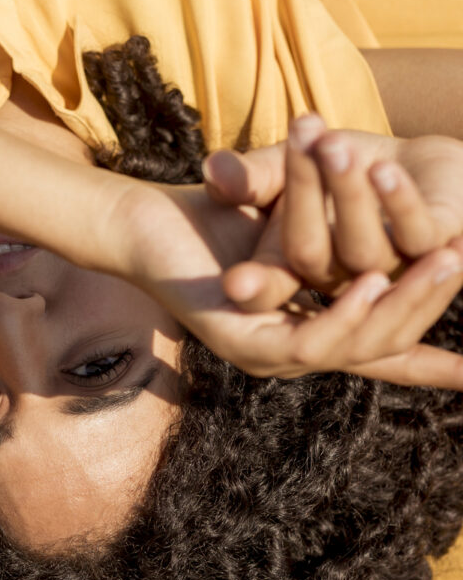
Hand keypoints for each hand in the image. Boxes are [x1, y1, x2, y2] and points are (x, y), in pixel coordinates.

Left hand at [117, 164, 462, 388]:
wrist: (146, 220)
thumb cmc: (216, 219)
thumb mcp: (301, 228)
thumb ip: (347, 249)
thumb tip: (400, 251)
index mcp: (304, 332)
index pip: (381, 353)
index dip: (431, 361)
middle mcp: (288, 352)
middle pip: (381, 346)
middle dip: (432, 307)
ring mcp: (262, 356)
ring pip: (352, 346)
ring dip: (402, 306)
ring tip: (445, 263)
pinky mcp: (237, 345)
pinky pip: (306, 341)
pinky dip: (345, 315)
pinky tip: (375, 282)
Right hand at [203, 116, 462, 309]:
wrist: (412, 160)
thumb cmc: (338, 165)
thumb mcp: (283, 165)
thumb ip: (249, 175)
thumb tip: (212, 169)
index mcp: (293, 268)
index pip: (264, 285)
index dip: (251, 286)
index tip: (232, 283)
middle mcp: (337, 279)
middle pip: (310, 254)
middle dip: (304, 190)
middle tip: (304, 132)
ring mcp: (389, 270)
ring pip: (364, 250)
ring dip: (349, 194)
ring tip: (334, 143)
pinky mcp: (439, 250)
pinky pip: (417, 234)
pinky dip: (399, 201)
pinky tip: (384, 169)